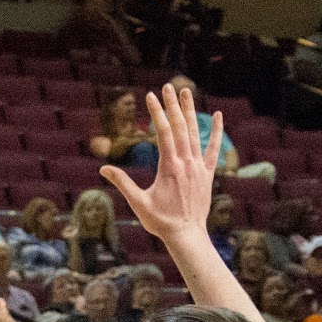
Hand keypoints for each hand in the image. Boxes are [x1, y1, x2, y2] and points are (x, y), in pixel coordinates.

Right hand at [100, 83, 220, 249]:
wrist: (186, 235)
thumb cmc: (160, 222)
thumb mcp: (138, 203)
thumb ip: (123, 183)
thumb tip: (103, 169)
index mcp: (170, 167)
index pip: (164, 132)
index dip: (157, 112)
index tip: (150, 95)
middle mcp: (187, 163)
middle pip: (180, 127)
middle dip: (173, 105)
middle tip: (168, 86)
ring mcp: (199, 167)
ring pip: (196, 133)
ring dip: (191, 111)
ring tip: (186, 92)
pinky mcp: (208, 173)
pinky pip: (214, 149)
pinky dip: (216, 132)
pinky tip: (218, 116)